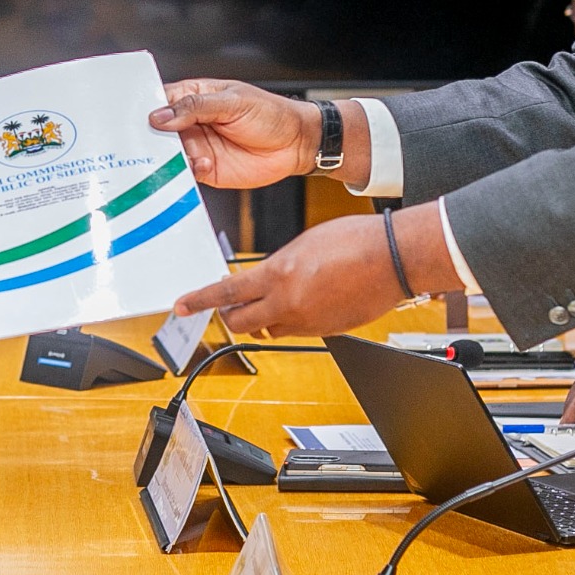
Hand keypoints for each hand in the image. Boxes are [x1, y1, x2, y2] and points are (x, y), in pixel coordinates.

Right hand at [148, 79, 318, 188]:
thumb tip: (160, 115)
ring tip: (168, 159)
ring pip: (167, 155)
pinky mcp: (206, 170)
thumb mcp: (233, 102)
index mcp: (194, 97)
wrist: (296, 144)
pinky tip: (196, 168)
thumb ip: (196, 107)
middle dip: (147, 138)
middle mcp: (191, 123)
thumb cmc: (271, 113)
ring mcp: (197, 147)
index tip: (128, 116)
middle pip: (157, 131)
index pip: (160, 100)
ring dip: (164, 159)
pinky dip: (183, 175)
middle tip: (139, 143)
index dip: (143, 108)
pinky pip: (185, 175)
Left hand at [171, 208, 453, 338]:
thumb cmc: (354, 241)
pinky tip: (306, 303)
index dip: (199, 301)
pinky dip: (290, 322)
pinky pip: (296, 332)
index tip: (181, 306)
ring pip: (267, 331)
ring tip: (273, 301)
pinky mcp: (326, 333)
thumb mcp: (303, 244)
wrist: (393, 259)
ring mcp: (307, 322)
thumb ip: (278, 266)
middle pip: (240, 321)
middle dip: (230, 315)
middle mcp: (287, 304)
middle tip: (230, 306)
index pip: (226, 293)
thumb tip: (266, 279)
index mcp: (278, 275)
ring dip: (261, 320)